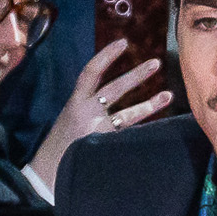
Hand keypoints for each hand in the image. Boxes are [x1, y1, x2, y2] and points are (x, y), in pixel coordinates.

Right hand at [31, 38, 172, 184]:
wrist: (48, 172)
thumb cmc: (61, 143)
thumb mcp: (70, 117)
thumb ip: (89, 106)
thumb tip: (111, 96)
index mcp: (75, 102)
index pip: (91, 72)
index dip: (107, 55)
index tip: (123, 43)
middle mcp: (87, 112)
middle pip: (115, 89)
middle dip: (136, 75)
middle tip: (156, 63)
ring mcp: (98, 130)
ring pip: (128, 114)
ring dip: (150, 104)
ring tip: (169, 95)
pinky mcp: (106, 147)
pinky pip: (129, 136)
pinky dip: (144, 133)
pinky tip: (162, 130)